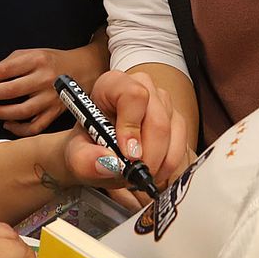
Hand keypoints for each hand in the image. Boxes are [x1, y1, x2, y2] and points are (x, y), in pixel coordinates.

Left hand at [0, 48, 72, 136]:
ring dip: (0, 113)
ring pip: (21, 111)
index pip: (5, 70)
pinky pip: (34, 127)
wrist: (84, 69)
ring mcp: (51, 98)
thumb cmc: (52, 60)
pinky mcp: (55, 113)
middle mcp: (44, 79)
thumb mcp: (32, 53)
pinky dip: (19, 129)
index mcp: (37, 60)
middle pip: (10, 90)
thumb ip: (10, 63)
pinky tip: (7, 124)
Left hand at [60, 70, 189, 192]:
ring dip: (159, 161)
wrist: (98, 152)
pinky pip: (182, 143)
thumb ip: (85, 160)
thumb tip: (108, 163)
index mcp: (112, 84)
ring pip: (173, 132)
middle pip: (157, 119)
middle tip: (135, 173)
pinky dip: (169, 163)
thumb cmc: (89, 146)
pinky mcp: (175, 119)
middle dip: (149, 154)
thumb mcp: (76, 155)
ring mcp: (162, 102)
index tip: (127, 154)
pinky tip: (153, 170)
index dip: (132, 127)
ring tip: (140, 172)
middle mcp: (141, 86)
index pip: (133, 95)